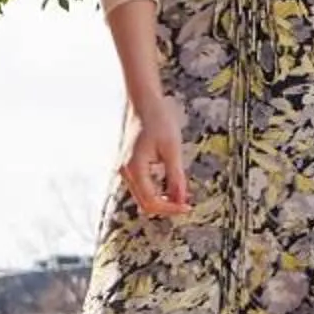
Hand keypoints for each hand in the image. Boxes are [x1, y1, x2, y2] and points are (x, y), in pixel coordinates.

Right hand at [120, 94, 191, 217]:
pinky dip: (157, 192)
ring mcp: (126, 171)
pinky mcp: (130, 168)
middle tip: (186, 205)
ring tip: (182, 197)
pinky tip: (172, 188)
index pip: (151, 201)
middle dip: (166, 207)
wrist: (145, 104)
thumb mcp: (172, 149)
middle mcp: (126, 172)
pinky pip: (143, 188)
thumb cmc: (159, 121)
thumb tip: (181, 199)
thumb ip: (176, 176)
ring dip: (162, 201)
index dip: (170, 208)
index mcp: (135, 168)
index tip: (187, 207)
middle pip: (145, 203)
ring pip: (143, 198)